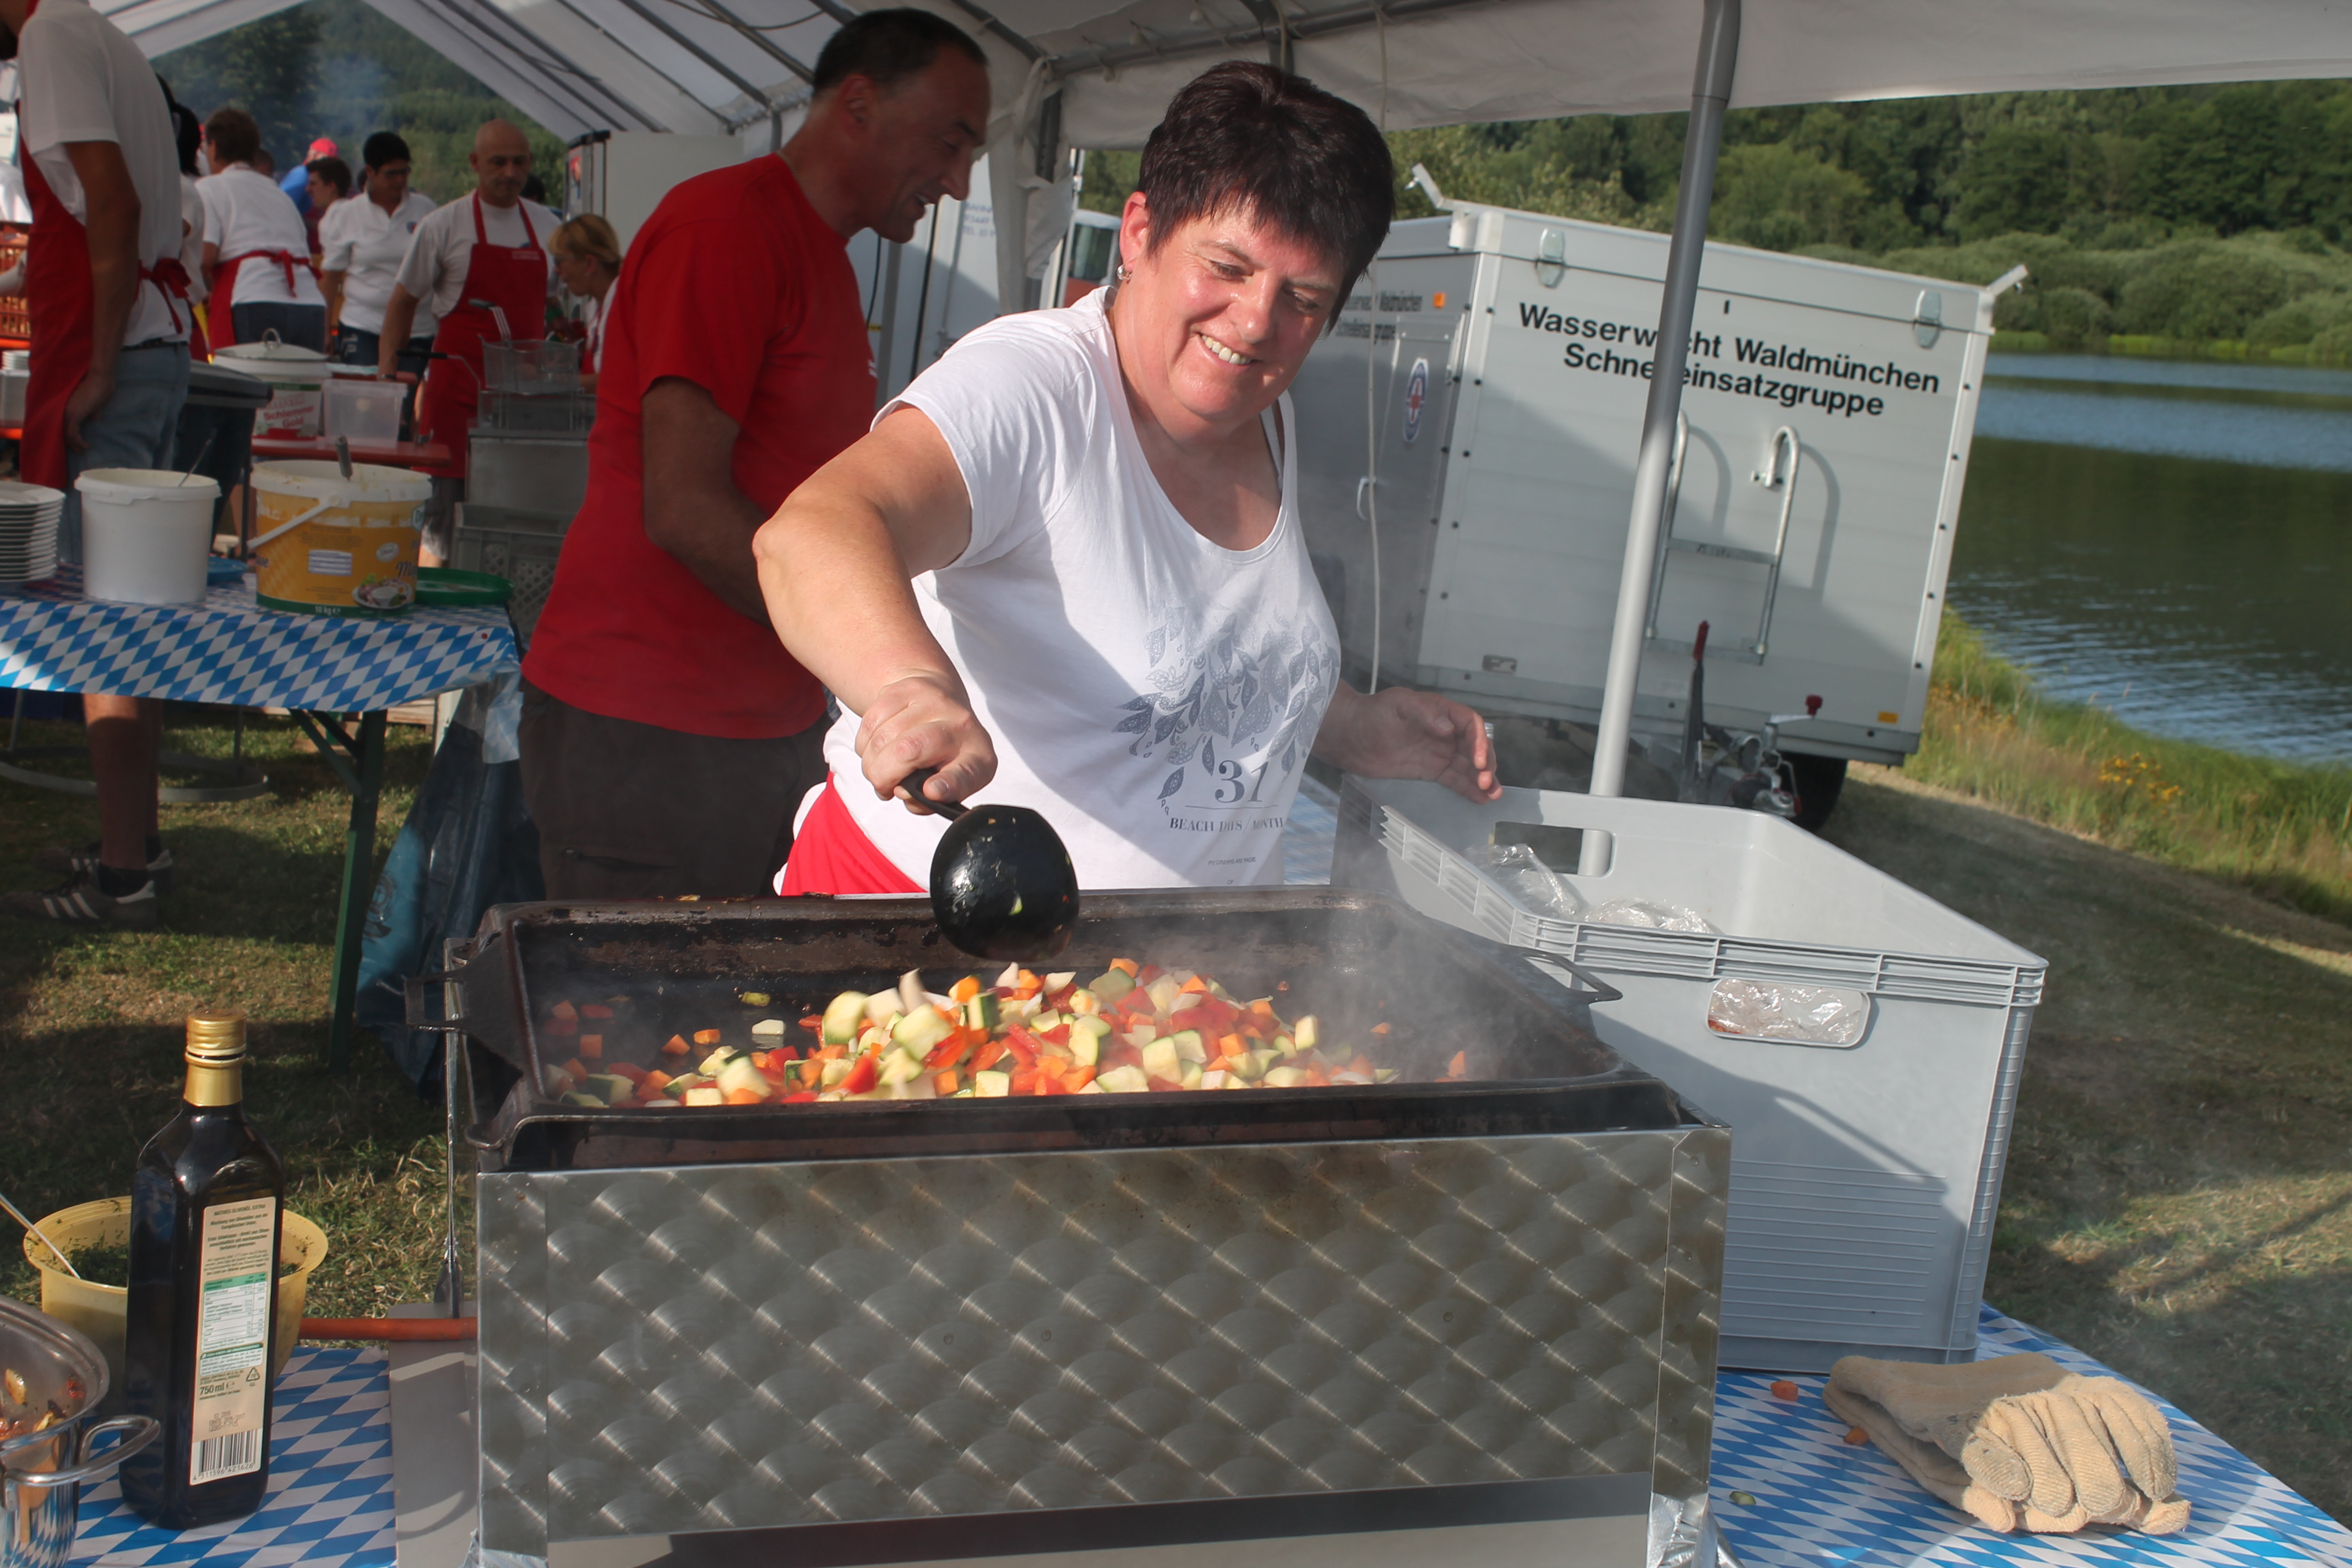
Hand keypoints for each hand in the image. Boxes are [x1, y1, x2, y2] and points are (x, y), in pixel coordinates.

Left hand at [64, 368, 116, 451]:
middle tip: (78, 451)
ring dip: (74, 444)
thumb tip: (93, 421)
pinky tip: (86, 446)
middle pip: (63, 430)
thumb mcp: (96, 404)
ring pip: (66, 434)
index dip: (69, 435)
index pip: (64, 424)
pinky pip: (72, 433)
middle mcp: (65, 410)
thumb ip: (93, 413)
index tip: (76, 443)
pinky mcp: (75, 415)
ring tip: (82, 451)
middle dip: (70, 443)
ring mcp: (68, 412)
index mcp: (69, 406)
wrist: (100, 378)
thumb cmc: (100, 387)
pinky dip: (78, 442)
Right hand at [855, 671, 997, 815]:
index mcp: (978, 757)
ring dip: (871, 763)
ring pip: (883, 738)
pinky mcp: (904, 688)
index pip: (965, 773)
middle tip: (883, 788)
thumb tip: (900, 791)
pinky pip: (870, 723)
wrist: (940, 697)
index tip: (931, 791)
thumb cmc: (943, 755)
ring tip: (879, 771)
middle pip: (910, 749)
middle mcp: (960, 724)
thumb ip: (926, 800)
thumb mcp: (946, 784)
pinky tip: (876, 751)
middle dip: (885, 775)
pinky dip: (864, 745)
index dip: (948, 784)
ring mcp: (932, 700)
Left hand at [1315, 686, 1501, 802]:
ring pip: (1469, 766)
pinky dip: (1468, 789)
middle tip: (1486, 781)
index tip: (1480, 760)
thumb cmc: (1373, 714)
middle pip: (1476, 747)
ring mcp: (1439, 753)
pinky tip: (1481, 799)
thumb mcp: (1398, 705)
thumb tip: (1447, 728)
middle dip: (1486, 764)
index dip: (1480, 742)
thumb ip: (1425, 712)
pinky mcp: (1431, 771)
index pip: (1471, 725)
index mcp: (1442, 712)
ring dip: (1483, 779)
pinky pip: (1455, 780)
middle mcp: (1446, 733)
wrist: (1350, 737)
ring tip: (1493, 795)